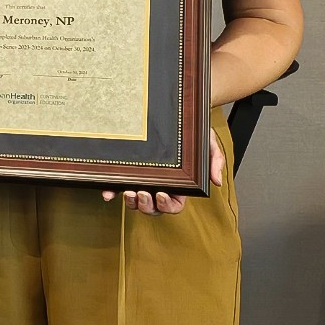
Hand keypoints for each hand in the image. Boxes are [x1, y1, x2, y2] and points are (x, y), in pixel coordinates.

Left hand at [102, 128, 225, 214]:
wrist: (178, 116)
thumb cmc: (194, 134)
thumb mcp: (209, 146)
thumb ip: (214, 163)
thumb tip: (216, 181)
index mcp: (180, 186)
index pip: (174, 205)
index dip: (167, 206)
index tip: (161, 195)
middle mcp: (160, 186)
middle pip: (153, 208)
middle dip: (146, 205)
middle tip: (143, 194)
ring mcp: (144, 180)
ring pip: (136, 202)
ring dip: (131, 203)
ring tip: (129, 192)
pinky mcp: (130, 172)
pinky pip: (119, 187)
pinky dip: (112, 192)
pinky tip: (107, 192)